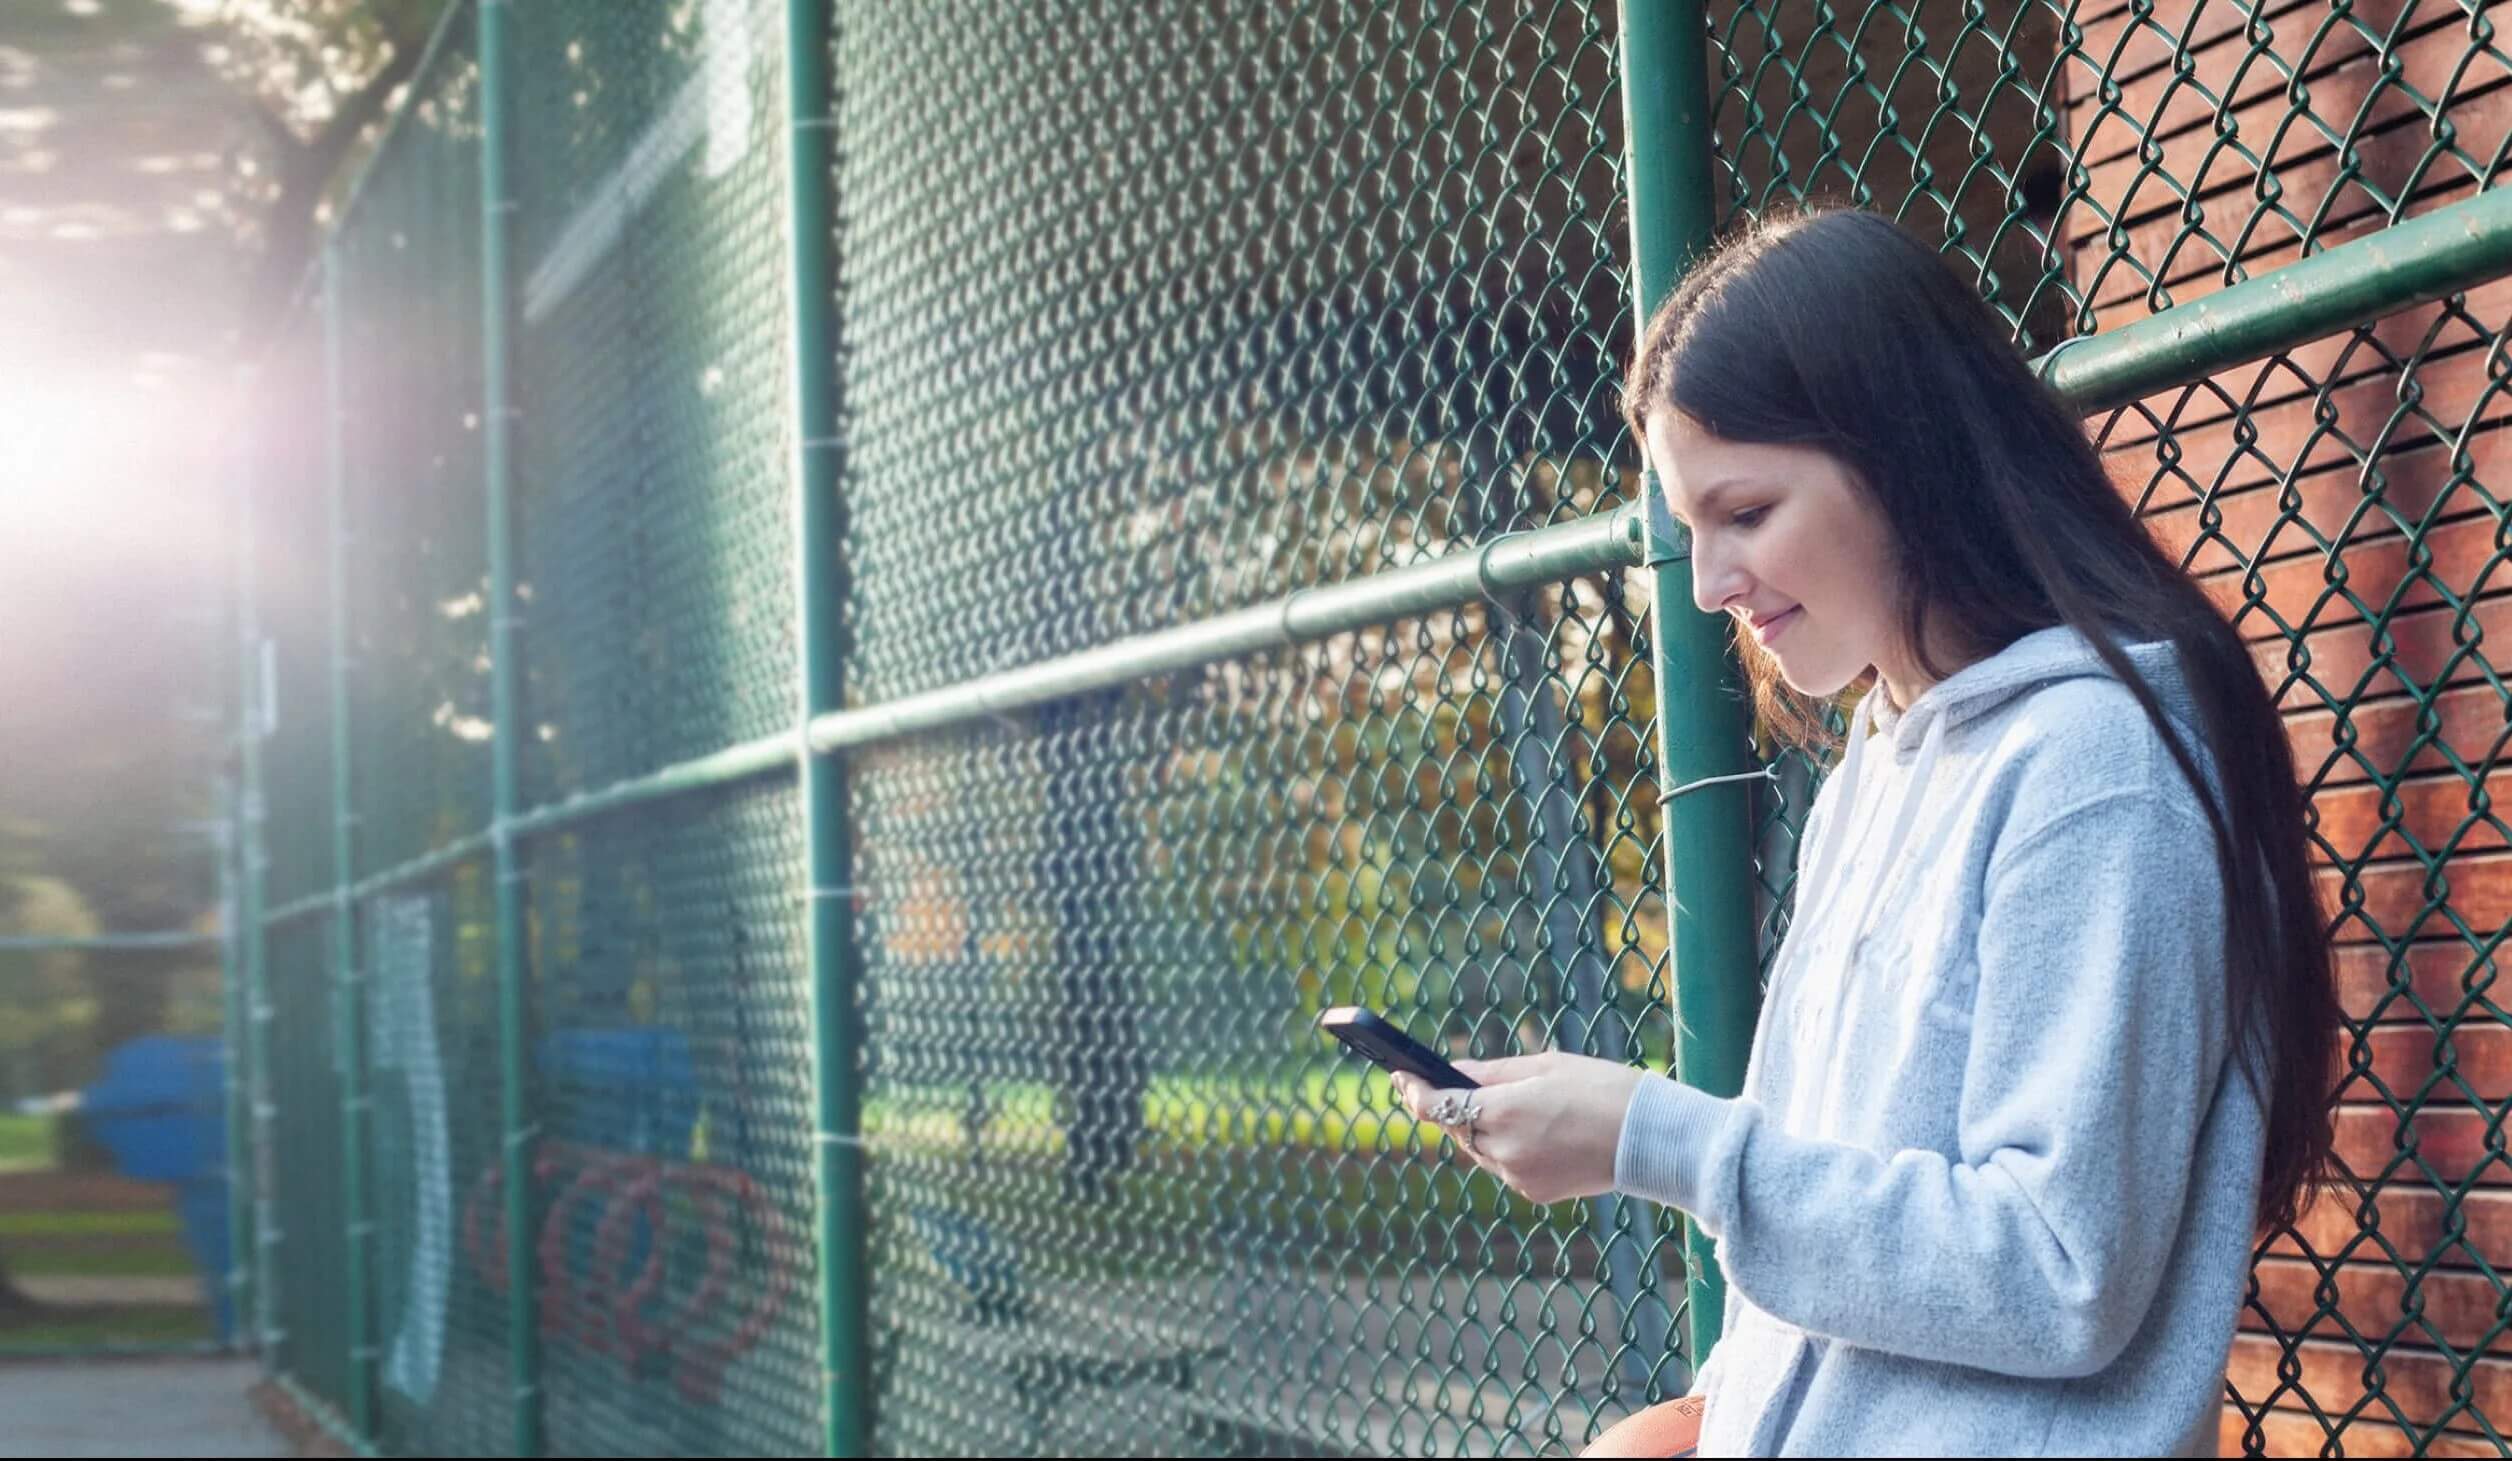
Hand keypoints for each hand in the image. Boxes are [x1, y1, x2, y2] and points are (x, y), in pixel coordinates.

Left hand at [1390, 1051, 1645, 1204]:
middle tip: (1439, 1083)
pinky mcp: (1533, 1192)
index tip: (1400, 1075)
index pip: (1436, 1105)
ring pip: (1479, 1150)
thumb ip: (1491, 1072)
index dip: (1413, 1090)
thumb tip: (1453, 1071)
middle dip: (1450, 1107)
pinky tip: (1532, 1131)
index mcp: (1502, 1111)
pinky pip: (1505, 1167)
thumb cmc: (1601, 1089)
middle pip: (1456, 1129)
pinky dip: (1507, 1149)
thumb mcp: (1544, 1066)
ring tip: (1498, 1104)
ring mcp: (1517, 1176)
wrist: (1649, 1138)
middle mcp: (1502, 1149)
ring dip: (1479, 1129)